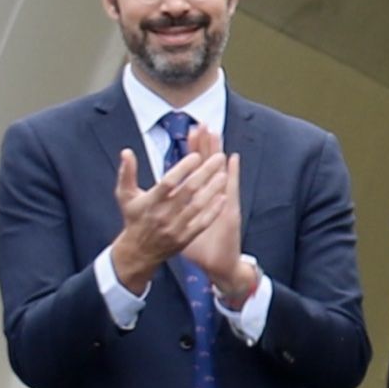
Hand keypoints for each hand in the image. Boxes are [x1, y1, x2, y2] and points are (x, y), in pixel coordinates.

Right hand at [105, 143, 230, 291]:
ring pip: (198, 206)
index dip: (183, 168)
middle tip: (218, 157)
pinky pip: (202, 223)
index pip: (169, 182)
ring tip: (224, 174)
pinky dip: (213, 210)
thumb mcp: (125, 196)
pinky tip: (223, 197)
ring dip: (212, 189)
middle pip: (188, 190)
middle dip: (205, 172)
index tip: (197, 155)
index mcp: (150, 202)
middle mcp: (163, 214)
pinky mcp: (185, 238)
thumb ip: (127, 173)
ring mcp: (175, 227)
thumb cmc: (134, 218)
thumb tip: (127, 152)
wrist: (138, 251)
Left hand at [175, 127, 259, 309]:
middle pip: (208, 164)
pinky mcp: (230, 211)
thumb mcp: (177, 227)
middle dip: (205, 144)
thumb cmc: (197, 247)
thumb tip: (155, 201)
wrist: (217, 265)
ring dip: (217, 152)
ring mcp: (222, 202)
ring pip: (219, 171)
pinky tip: (233, 159)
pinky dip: (232, 174)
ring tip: (215, 133)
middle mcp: (212, 196)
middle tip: (203, 123)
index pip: (195, 167)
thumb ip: (169, 212)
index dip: (194, 149)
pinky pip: (231, 189)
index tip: (192, 130)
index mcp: (198, 198)